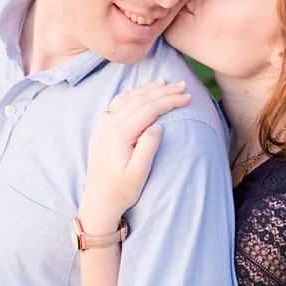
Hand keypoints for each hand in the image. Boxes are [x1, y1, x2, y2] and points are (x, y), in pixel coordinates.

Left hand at [80, 79, 190, 232]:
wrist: (98, 202)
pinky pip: (114, 106)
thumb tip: (158, 126)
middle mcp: (109, 128)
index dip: (170, 101)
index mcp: (120, 136)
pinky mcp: (100, 132)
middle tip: (182, 86)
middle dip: (162, 91)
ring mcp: (103, 128)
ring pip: (126, 99)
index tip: (188, 97)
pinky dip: (128, 95)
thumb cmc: (121, 191)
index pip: (149, 110)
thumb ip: (148, 147)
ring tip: (163, 82)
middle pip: (139, 100)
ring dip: (146, 89)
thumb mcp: (139, 174)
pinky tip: (136, 91)